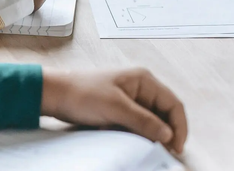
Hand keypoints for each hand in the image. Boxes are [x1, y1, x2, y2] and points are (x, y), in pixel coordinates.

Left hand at [41, 68, 187, 152]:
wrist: (54, 94)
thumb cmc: (82, 93)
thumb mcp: (116, 107)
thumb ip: (143, 121)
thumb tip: (168, 135)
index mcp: (144, 80)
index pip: (173, 105)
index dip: (179, 127)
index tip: (176, 148)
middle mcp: (140, 88)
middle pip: (163, 115)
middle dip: (163, 133)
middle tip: (161, 153)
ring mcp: (129, 100)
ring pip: (149, 123)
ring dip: (147, 135)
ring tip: (139, 145)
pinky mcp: (119, 110)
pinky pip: (135, 126)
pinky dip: (133, 134)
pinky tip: (124, 139)